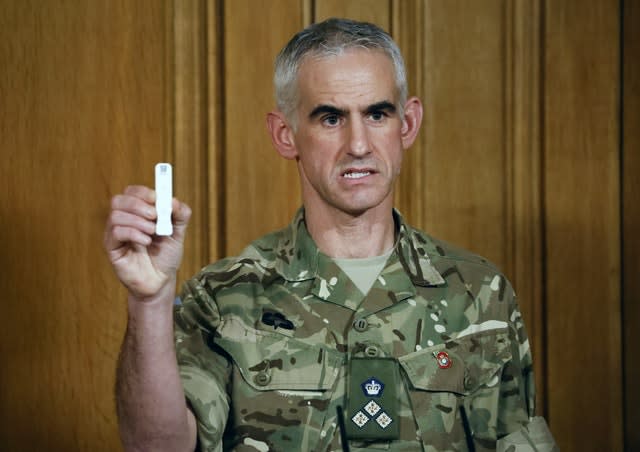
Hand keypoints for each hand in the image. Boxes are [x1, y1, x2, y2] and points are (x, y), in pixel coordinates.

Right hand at [104, 185, 190, 300]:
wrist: (161, 281)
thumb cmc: (166, 256)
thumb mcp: (178, 233)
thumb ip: (180, 215)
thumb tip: (173, 200)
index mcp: (138, 213)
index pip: (131, 192)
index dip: (142, 192)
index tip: (157, 198)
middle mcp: (124, 221)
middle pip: (119, 200)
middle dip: (138, 204)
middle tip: (155, 216)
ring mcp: (116, 235)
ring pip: (116, 215)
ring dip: (138, 220)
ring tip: (153, 232)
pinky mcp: (112, 249)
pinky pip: (116, 233)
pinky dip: (133, 233)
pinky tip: (146, 241)